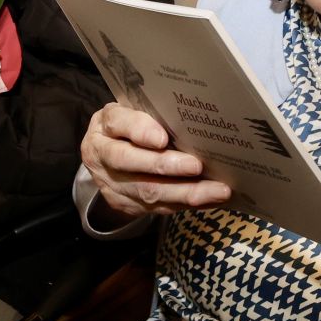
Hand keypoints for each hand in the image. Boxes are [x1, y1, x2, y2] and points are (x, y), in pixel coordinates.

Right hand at [81, 102, 229, 219]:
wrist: (103, 157)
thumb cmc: (124, 128)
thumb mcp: (126, 113)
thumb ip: (143, 116)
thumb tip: (179, 124)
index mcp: (102, 132)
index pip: (118, 125)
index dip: (140, 132)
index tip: (163, 138)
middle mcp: (103, 162)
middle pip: (134, 167)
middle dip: (167, 168)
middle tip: (197, 166)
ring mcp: (114, 188)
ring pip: (150, 193)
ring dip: (186, 193)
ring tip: (217, 190)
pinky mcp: (128, 206)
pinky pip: (160, 208)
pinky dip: (188, 203)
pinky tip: (211, 199)